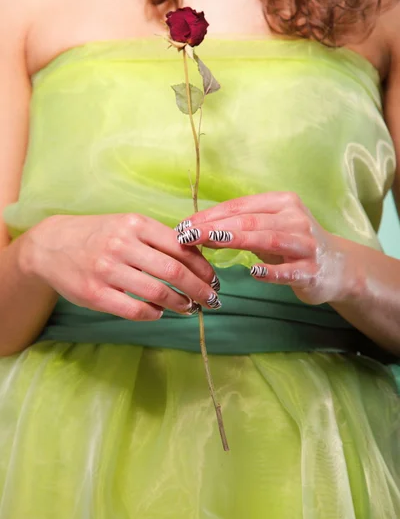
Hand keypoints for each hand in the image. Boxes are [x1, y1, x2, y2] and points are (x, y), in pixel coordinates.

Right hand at [24, 213, 220, 320]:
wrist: (51, 246)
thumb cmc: (98, 235)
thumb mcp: (127, 225)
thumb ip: (158, 238)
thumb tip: (197, 258)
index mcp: (135, 224)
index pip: (180, 247)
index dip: (203, 267)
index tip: (214, 279)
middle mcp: (122, 244)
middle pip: (174, 271)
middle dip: (199, 289)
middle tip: (212, 299)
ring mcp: (107, 270)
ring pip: (157, 292)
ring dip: (180, 303)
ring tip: (189, 307)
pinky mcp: (95, 294)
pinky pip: (135, 309)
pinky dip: (154, 314)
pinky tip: (160, 312)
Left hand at [175, 192, 354, 305]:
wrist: (338, 267)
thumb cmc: (293, 244)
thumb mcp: (269, 228)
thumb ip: (240, 226)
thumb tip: (198, 229)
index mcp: (282, 202)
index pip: (240, 206)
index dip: (210, 215)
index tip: (184, 224)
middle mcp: (295, 219)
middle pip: (249, 221)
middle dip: (215, 227)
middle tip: (187, 234)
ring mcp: (305, 244)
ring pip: (267, 239)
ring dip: (236, 240)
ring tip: (209, 243)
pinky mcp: (312, 270)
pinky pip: (288, 271)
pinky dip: (270, 271)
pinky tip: (252, 271)